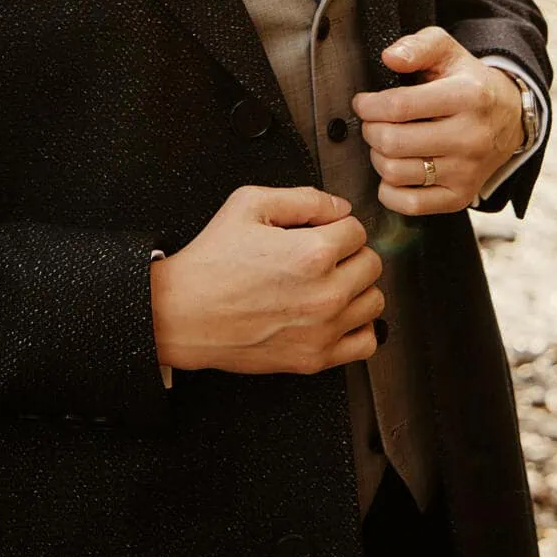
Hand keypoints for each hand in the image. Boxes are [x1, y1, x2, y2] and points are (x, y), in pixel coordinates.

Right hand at [149, 184, 384, 376]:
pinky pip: (366, 342)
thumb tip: (339, 207)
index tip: (321, 230)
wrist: (183, 313)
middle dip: (349, 252)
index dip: (336, 224)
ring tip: (330, 282)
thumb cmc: (210, 263)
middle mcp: (325, 294)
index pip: (357, 229)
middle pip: (371, 263)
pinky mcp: (314, 358)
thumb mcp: (249, 204)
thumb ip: (303, 198)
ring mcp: (323, 330)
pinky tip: (338, 315)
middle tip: (323, 254)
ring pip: (374, 300)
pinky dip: (358, 326)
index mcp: (313, 254)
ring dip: (357, 287)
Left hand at [350, 26, 523, 213]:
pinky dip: (389, 190)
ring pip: (396, 173)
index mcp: (468, 96)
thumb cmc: (469, 82)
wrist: (509, 118)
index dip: (369, 105)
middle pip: (393, 142)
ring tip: (385, 143)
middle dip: (370, 130)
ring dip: (378, 157)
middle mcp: (471, 137)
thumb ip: (417, 46)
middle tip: (373, 122)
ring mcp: (467, 171)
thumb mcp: (448, 51)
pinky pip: (410, 205)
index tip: (363, 103)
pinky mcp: (461, 197)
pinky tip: (395, 171)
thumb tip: (390, 57)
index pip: (400, 106)